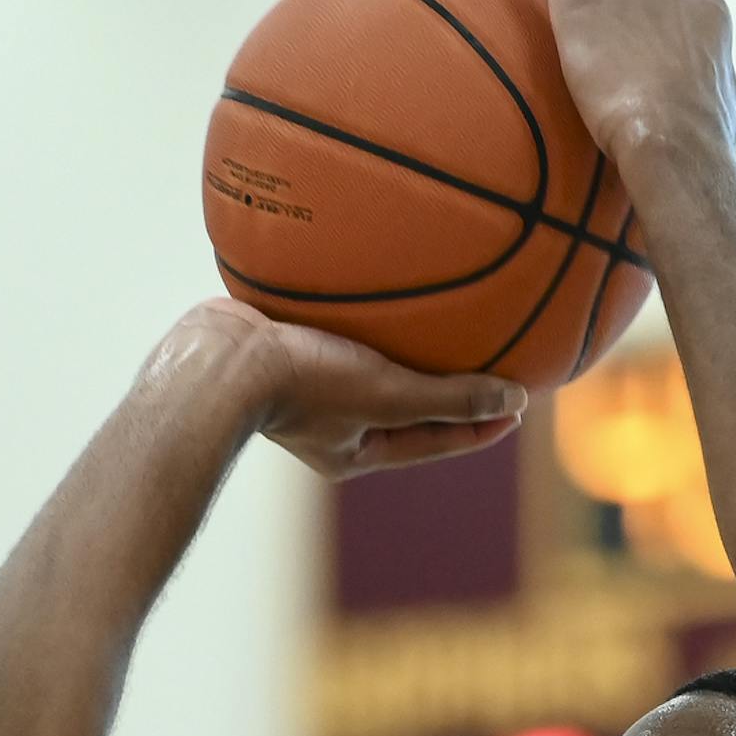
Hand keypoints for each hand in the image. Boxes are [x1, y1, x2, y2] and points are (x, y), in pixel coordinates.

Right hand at [144, 300, 525, 482]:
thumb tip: (516, 399)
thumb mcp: (387, 393)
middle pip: (405, 408)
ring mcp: (306, 389)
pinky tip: (380, 285)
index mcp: (357, 450)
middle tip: (490, 366)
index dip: (481, 424)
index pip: (435, 441)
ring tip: (441, 323)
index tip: (521, 405)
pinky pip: (339, 334)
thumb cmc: (302, 383)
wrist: (214, 359)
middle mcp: (333, 426)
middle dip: (445, 389)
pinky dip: (365, 317)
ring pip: (371, 369)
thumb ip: (449, 397)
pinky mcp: (285, 350)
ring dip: (405, 350)